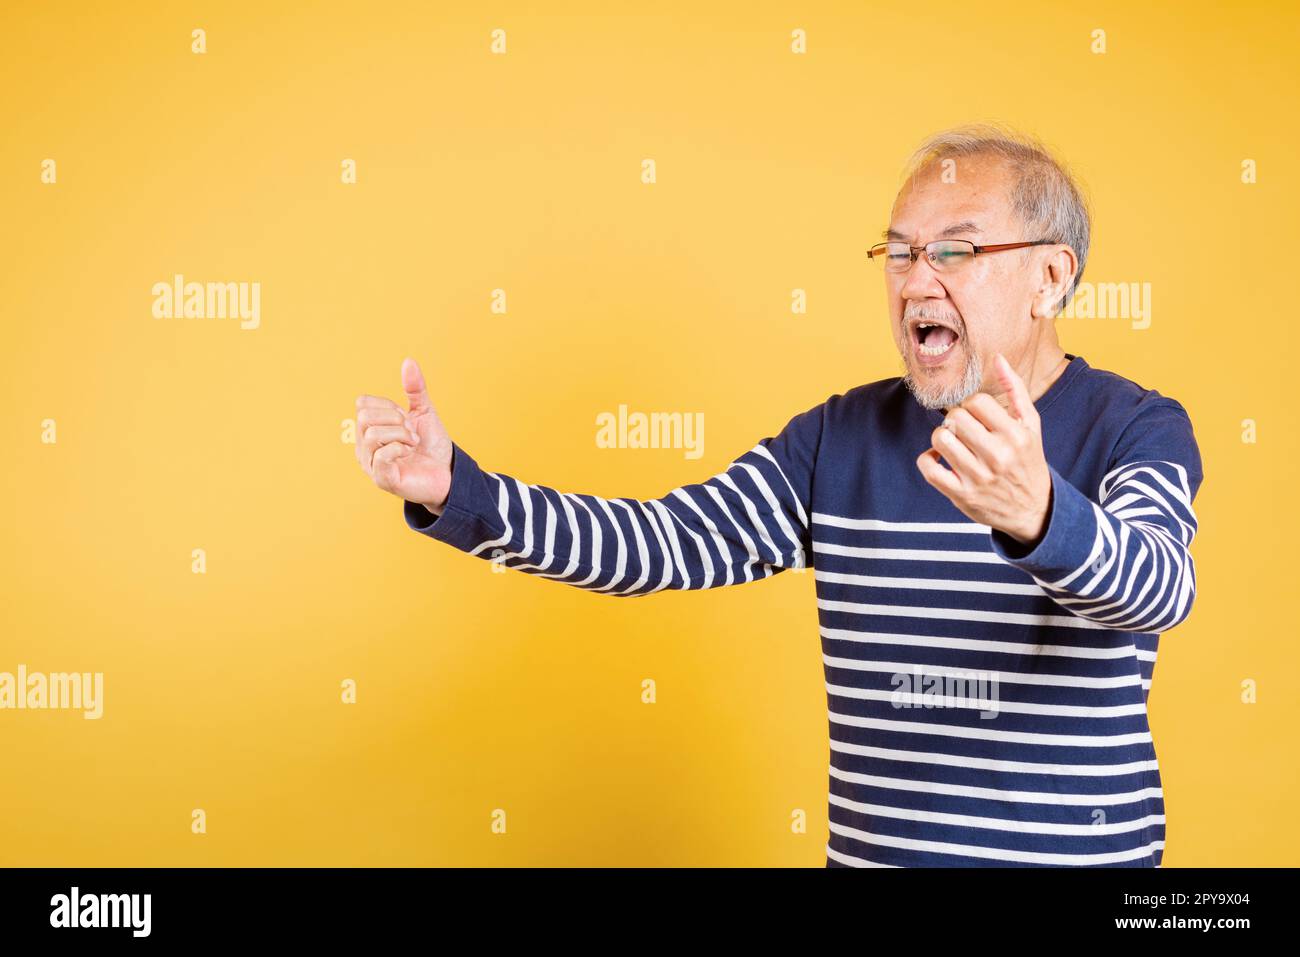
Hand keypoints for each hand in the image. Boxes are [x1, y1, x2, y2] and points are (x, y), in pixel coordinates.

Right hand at [355, 357, 453, 514]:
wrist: (448, 472)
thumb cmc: (432, 445)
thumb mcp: (424, 411)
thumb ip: (415, 388)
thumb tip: (409, 361)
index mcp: (370, 429)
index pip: (363, 403)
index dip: (388, 405)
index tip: (406, 417)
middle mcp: (365, 446)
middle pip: (364, 417)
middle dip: (395, 419)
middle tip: (411, 432)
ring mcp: (371, 464)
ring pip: (372, 434)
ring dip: (401, 434)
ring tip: (413, 444)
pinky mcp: (382, 479)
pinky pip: (381, 456)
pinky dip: (399, 449)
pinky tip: (409, 454)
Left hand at [915, 352, 1051, 545]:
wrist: (1033, 509)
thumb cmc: (1028, 460)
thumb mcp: (1031, 425)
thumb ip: (1015, 390)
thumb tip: (998, 358)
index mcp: (1015, 435)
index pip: (976, 402)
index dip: (971, 405)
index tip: (977, 416)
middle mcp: (998, 456)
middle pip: (955, 418)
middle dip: (955, 420)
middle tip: (964, 430)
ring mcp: (978, 477)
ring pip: (940, 440)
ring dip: (941, 438)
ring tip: (953, 443)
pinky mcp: (961, 495)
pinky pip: (929, 469)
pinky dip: (927, 460)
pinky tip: (938, 459)